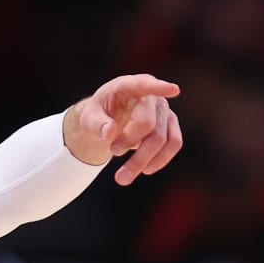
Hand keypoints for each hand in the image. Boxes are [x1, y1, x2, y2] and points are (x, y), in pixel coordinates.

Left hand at [63, 74, 182, 184]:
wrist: (107, 121)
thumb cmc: (98, 115)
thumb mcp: (89, 117)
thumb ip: (96, 124)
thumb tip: (110, 133)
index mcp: (128, 87)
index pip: (144, 84)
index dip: (158, 87)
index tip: (173, 90)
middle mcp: (151, 97)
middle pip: (149, 124)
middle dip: (129, 144)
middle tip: (112, 153)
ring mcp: (163, 111)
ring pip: (163, 138)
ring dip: (143, 160)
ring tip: (122, 178)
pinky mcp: (170, 125)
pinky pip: (174, 143)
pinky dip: (161, 159)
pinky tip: (145, 170)